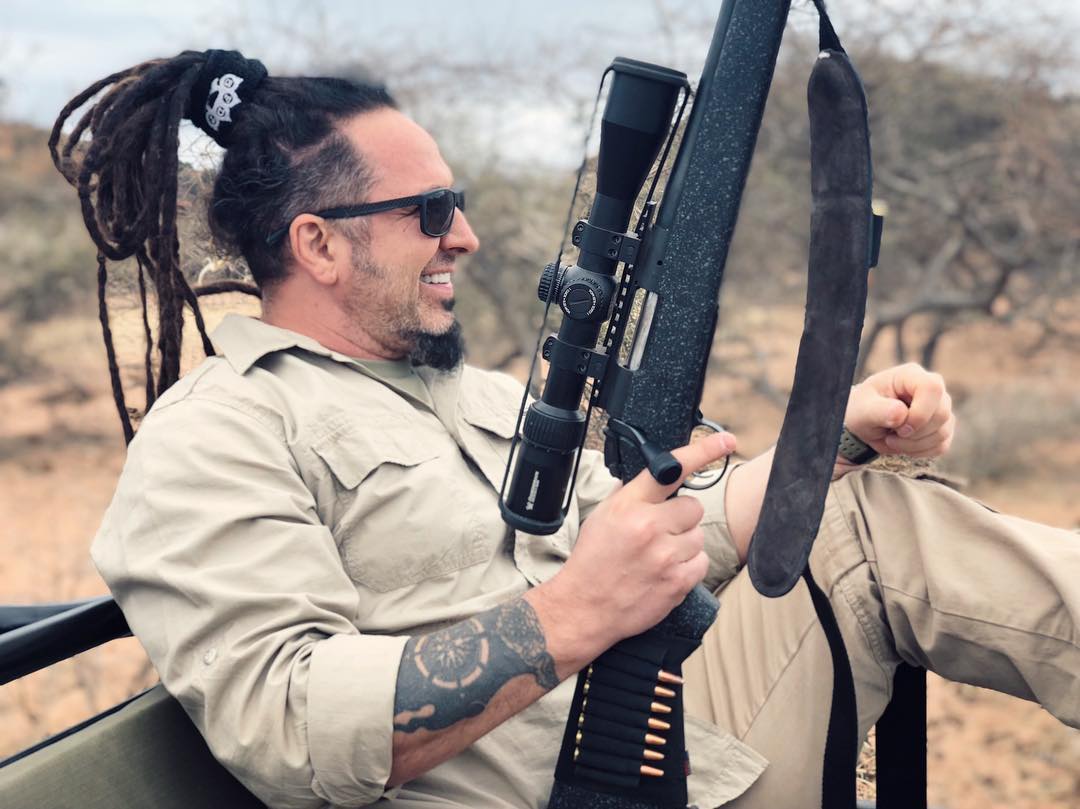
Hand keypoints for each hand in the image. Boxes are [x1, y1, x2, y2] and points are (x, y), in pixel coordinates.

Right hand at [537, 432, 736, 654]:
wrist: (585, 607)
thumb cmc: (593, 561)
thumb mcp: (603, 516)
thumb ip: (632, 496)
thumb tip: (658, 480)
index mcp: (628, 504)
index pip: (671, 469)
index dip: (704, 451)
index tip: (726, 441)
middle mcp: (648, 526)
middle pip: (693, 507)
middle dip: (681, 519)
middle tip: (660, 533)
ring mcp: (665, 555)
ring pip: (698, 536)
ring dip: (684, 545)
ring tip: (657, 557)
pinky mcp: (677, 582)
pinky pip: (701, 563)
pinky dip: (688, 568)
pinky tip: (665, 573)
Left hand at [844, 362, 955, 459]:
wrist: (865, 425)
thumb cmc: (863, 410)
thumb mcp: (863, 410)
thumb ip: (880, 411)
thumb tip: (901, 415)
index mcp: (911, 375)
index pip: (932, 388)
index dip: (920, 413)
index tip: (899, 428)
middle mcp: (932, 389)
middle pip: (941, 414)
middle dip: (914, 433)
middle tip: (891, 435)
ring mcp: (940, 408)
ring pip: (942, 432)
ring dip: (914, 445)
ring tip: (892, 439)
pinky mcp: (943, 427)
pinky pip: (941, 446)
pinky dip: (920, 452)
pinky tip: (904, 445)